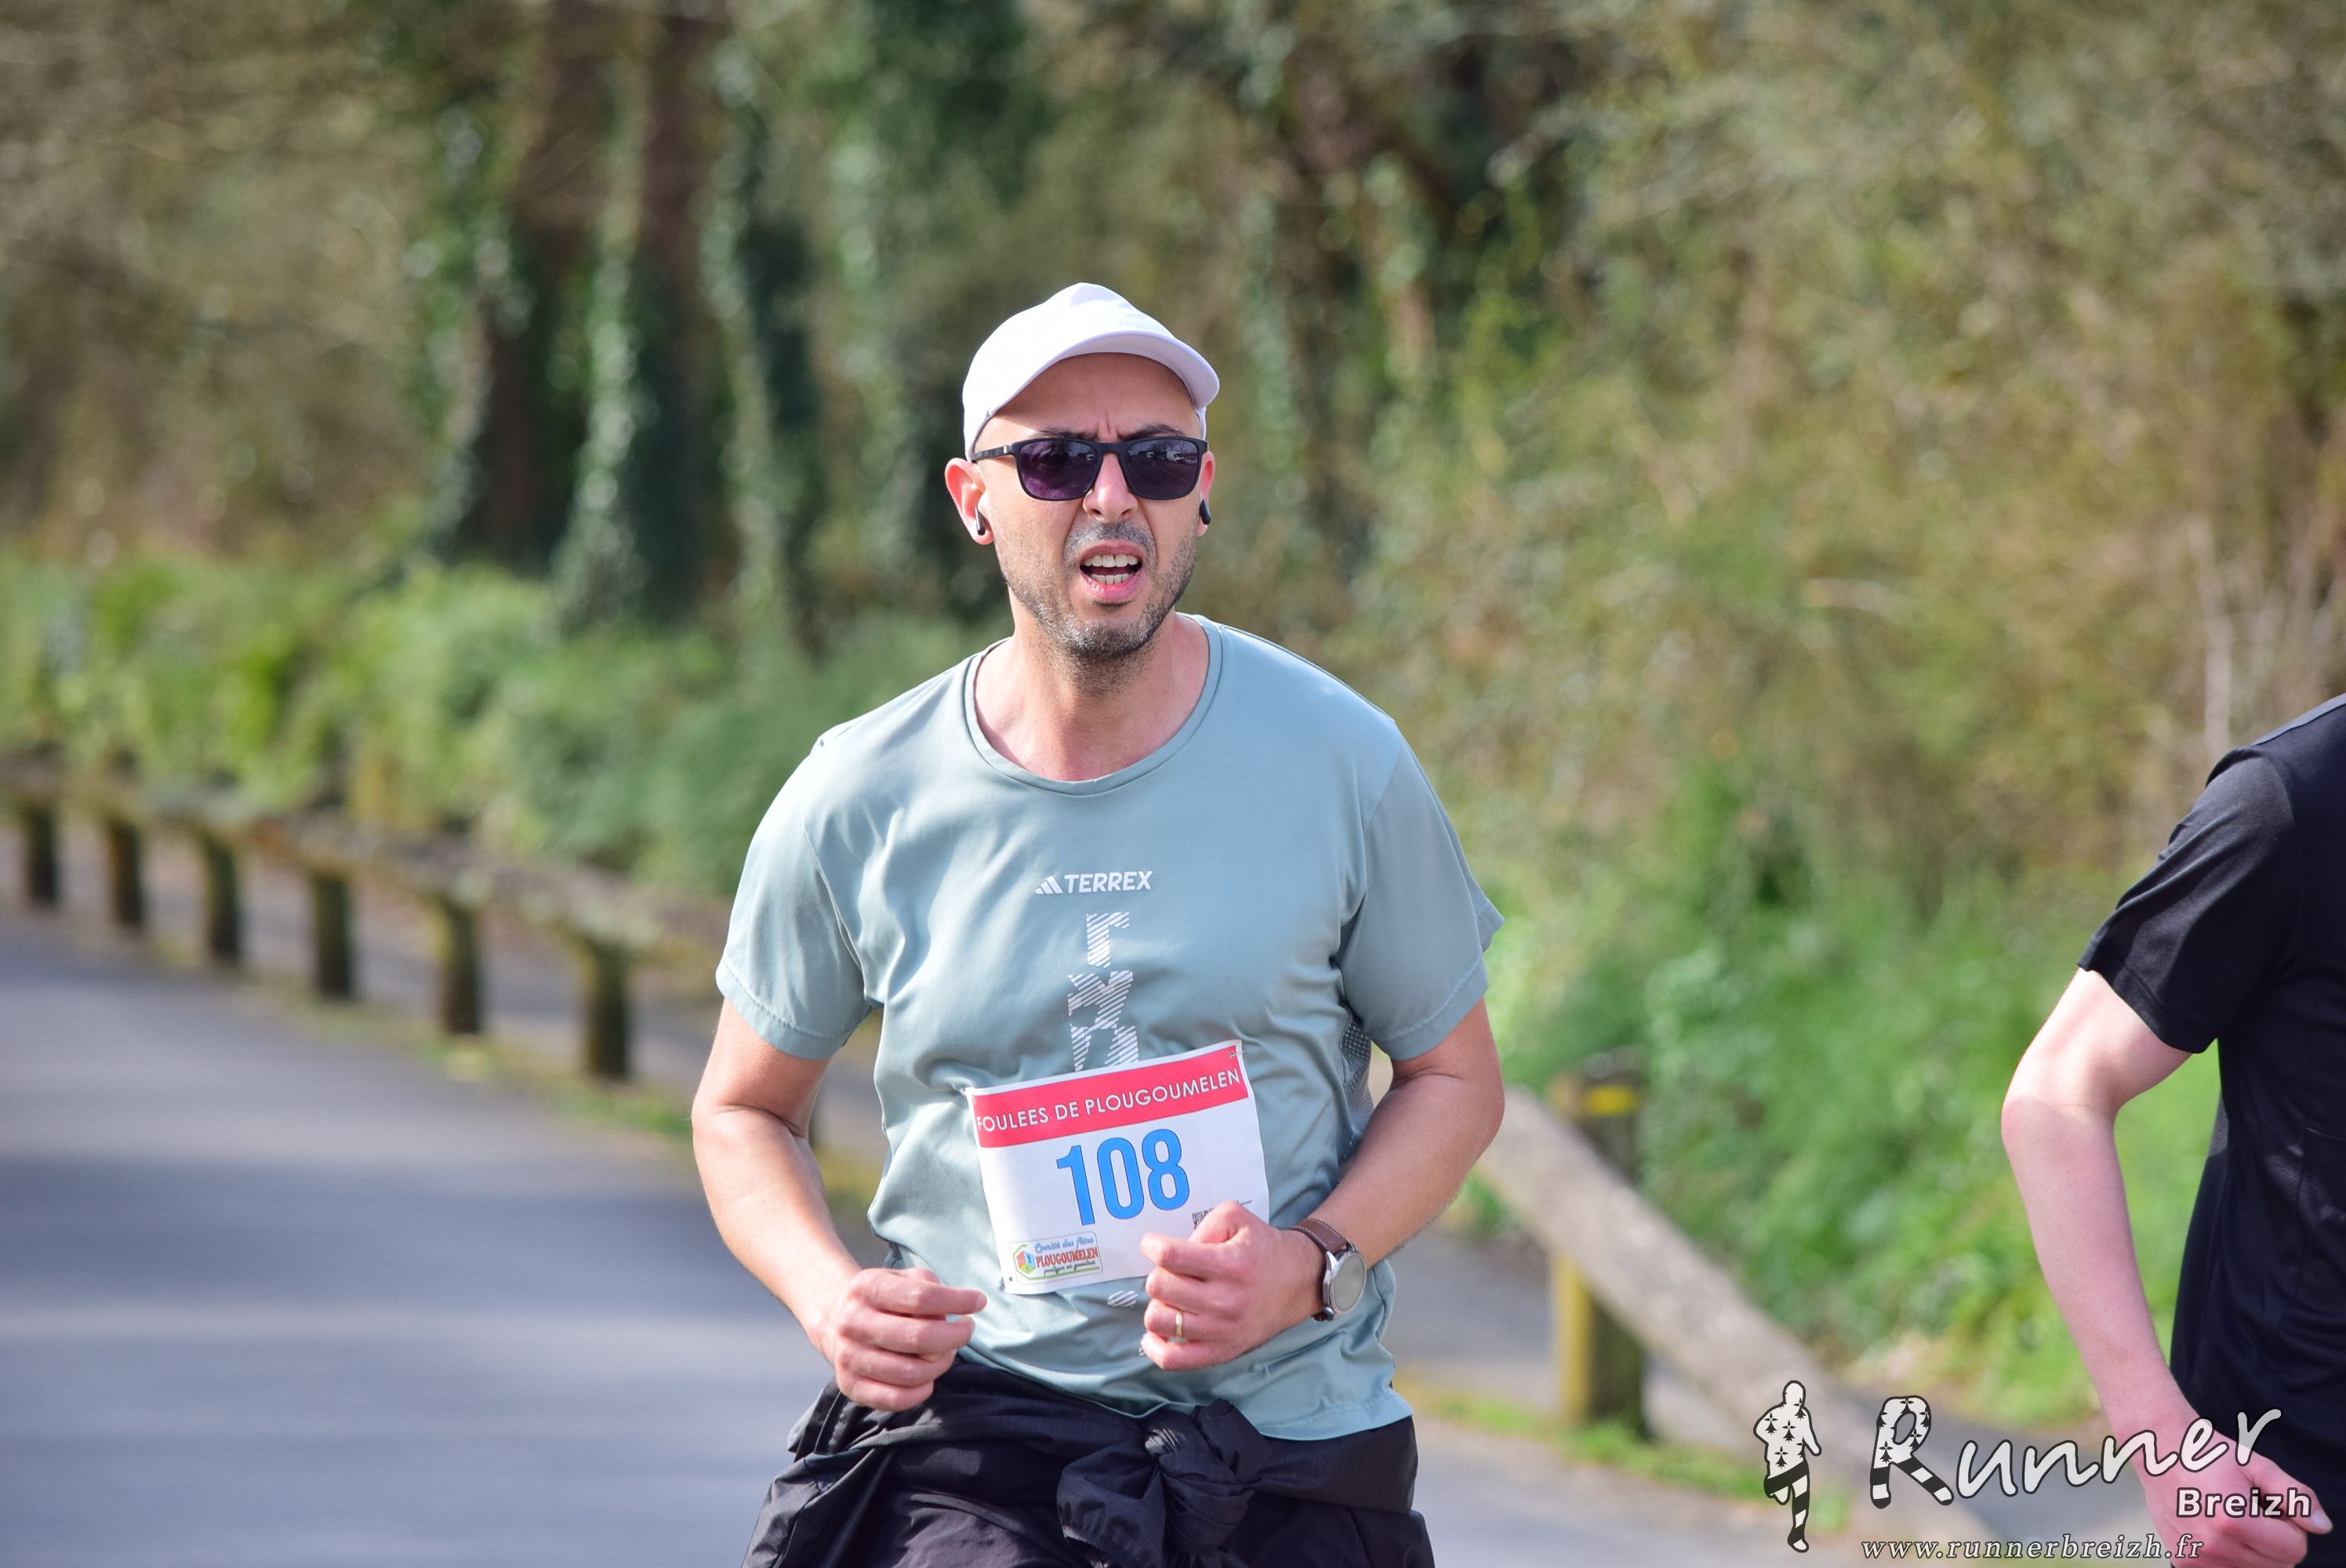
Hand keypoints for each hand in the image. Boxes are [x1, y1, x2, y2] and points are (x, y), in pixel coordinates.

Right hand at [810, 1266, 985, 1410]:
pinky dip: (922, 1391)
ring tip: (946, 1352)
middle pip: (919, 1338)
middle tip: (966, 1330)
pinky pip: (896, 1399)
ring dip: (941, 1364)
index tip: (978, 1302)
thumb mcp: (902, 1278)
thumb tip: (948, 1318)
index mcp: (866, 1288)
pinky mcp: (850, 1386)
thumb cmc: (882, 1299)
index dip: (957, 1301)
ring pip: (911, 1372)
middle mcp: (853, 1323)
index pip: (921, 1298)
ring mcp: (849, 1357)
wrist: (835, 1319)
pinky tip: (929, 1377)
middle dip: (955, 1337)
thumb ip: (928, 1288)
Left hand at [1138, 1201, 1324, 1370]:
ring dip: (1158, 1304)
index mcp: (1229, 1264)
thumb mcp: (1237, 1219)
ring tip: (1172, 1298)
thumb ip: (1202, 1227)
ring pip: (1159, 1321)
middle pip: (1160, 1287)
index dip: (1152, 1246)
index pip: (1170, 1256)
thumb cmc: (1263, 1248)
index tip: (1153, 1244)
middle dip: (1159, 1273)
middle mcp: (1225, 1300)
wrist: (1299, 1282)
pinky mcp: (1221, 1351)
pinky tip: (1158, 1332)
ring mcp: (1222, 1331)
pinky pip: (1173, 1359)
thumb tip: (1170, 1253)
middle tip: (1172, 1271)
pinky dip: (1155, 1346)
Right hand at [2129, 1400, 2331, 1565]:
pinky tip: (2215, 1529)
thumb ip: (2294, 1495)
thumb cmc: (2209, 1454)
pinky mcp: (2184, 1562)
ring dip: (2253, 1551)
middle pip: (2277, 1566)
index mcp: (2233, 1520)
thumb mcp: (2256, 1465)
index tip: (2270, 1506)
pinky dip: (2231, 1556)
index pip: (2294, 1550)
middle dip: (2273, 1541)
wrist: (2158, 1451)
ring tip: (2231, 1519)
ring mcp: (2197, 1557)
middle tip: (2250, 1511)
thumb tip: (2321, 1526)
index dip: (2290, 1527)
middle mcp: (2213, 1544)